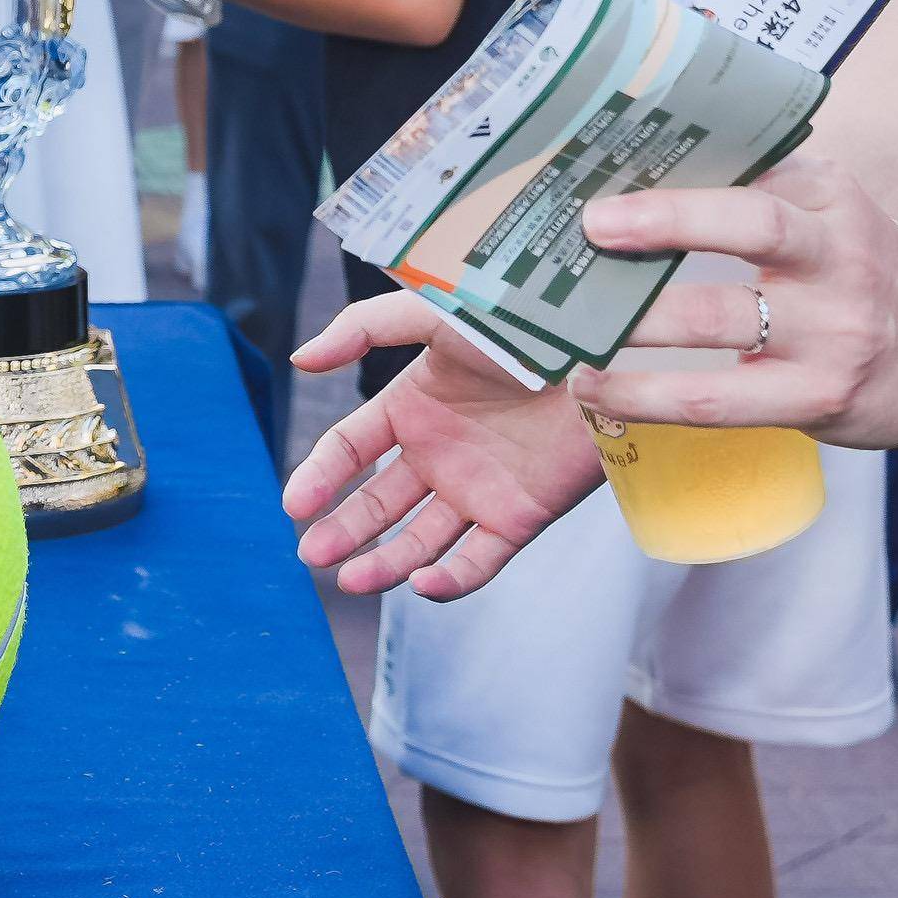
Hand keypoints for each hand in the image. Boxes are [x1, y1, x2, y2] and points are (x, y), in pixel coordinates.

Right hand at [281, 295, 599, 599]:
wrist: (602, 356)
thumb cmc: (522, 326)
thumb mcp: (435, 314)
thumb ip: (363, 329)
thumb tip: (302, 359)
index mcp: (412, 408)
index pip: (350, 450)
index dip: (320, 476)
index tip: (295, 504)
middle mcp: (438, 454)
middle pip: (376, 504)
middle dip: (342, 531)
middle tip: (311, 556)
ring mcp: (476, 490)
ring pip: (418, 541)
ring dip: (383, 564)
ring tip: (353, 579)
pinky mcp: (518, 519)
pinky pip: (476, 561)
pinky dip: (449, 581)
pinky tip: (422, 582)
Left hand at [557, 153, 897, 448]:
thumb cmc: (867, 274)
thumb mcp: (832, 214)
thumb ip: (759, 192)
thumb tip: (638, 180)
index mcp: (833, 198)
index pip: (752, 169)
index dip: (681, 171)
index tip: (609, 172)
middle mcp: (839, 256)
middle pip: (751, 226)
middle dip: (662, 224)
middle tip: (587, 230)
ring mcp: (832, 331)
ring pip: (719, 319)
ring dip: (633, 324)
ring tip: (569, 327)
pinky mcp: (817, 396)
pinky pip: (715, 399)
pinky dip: (646, 396)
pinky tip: (598, 390)